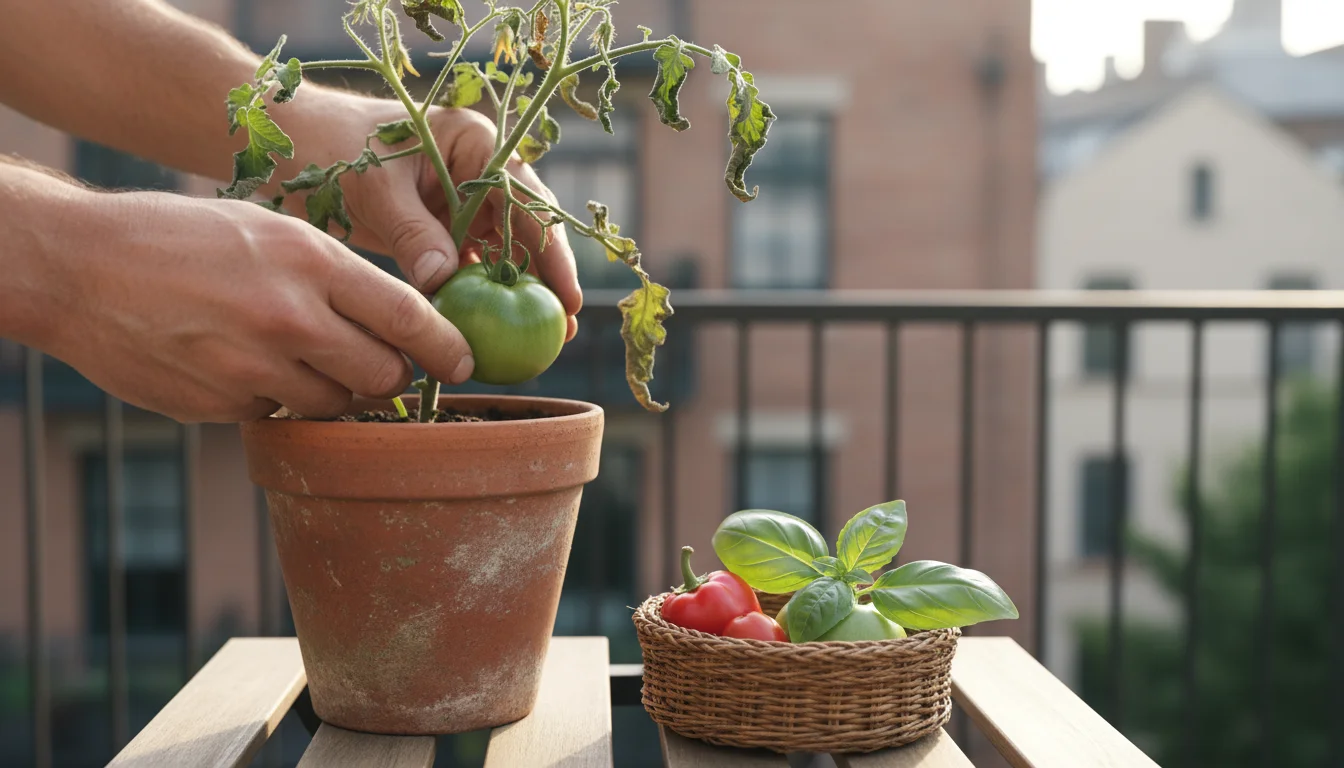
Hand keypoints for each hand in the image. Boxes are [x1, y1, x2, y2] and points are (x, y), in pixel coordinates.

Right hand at [45, 190, 475, 422]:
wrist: (78, 266)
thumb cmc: (180, 237)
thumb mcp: (269, 231)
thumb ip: (332, 276)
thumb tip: (393, 323)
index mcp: (311, 262)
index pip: (409, 317)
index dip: (447, 347)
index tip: (465, 363)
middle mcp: (291, 318)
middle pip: (382, 374)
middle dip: (391, 375)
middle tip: (379, 364)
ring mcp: (254, 369)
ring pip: (333, 404)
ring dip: (331, 390)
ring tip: (293, 354)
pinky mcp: (221, 406)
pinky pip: (277, 417)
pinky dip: (273, 400)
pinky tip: (240, 364)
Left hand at [303, 96, 581, 340]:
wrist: (299, 145)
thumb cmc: (336, 147)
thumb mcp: (374, 185)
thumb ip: (411, 230)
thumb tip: (442, 281)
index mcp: (477, 144)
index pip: (527, 202)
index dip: (551, 252)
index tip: (564, 296)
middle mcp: (481, 172)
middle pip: (527, 231)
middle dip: (547, 280)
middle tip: (562, 329)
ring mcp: (466, 202)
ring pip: (504, 253)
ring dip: (518, 294)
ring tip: (539, 341)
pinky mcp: (445, 229)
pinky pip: (471, 266)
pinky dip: (481, 297)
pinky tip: (490, 331)